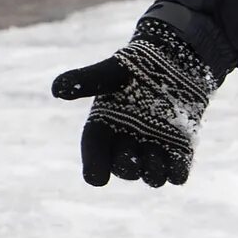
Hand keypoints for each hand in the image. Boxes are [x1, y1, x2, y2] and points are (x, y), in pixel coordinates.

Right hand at [52, 19, 221, 186]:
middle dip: (126, 168)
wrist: (175, 59)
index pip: (95, 150)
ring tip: (156, 163)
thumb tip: (57, 89)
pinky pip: (177, 170)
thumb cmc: (139, 65)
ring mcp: (154, 146)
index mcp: (105, 125)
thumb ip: (89, 80)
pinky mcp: (180, 147)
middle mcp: (128, 141)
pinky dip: (177, 173)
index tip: (97, 179)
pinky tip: (178, 173)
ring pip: (150, 173)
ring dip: (152, 173)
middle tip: (132, 162)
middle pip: (123, 166)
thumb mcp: (113, 71)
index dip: (94, 166)